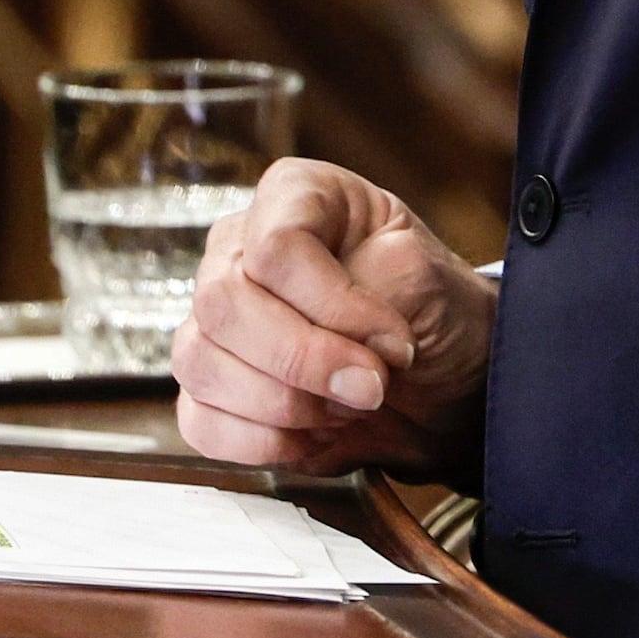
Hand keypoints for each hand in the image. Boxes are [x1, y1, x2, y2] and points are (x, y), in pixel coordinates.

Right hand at [171, 159, 494, 474]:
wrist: (440, 376)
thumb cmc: (432, 308)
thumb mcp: (423, 277)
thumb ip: (377, 294)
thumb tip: (337, 348)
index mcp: (292, 196)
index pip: (275, 247)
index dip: (333, 305)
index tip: (394, 342)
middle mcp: (237, 250)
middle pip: (223, 304)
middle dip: (304, 361)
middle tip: (372, 388)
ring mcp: (215, 320)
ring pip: (201, 362)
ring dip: (286, 404)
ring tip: (348, 406)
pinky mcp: (211, 386)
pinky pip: (198, 421)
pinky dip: (261, 440)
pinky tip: (313, 436)